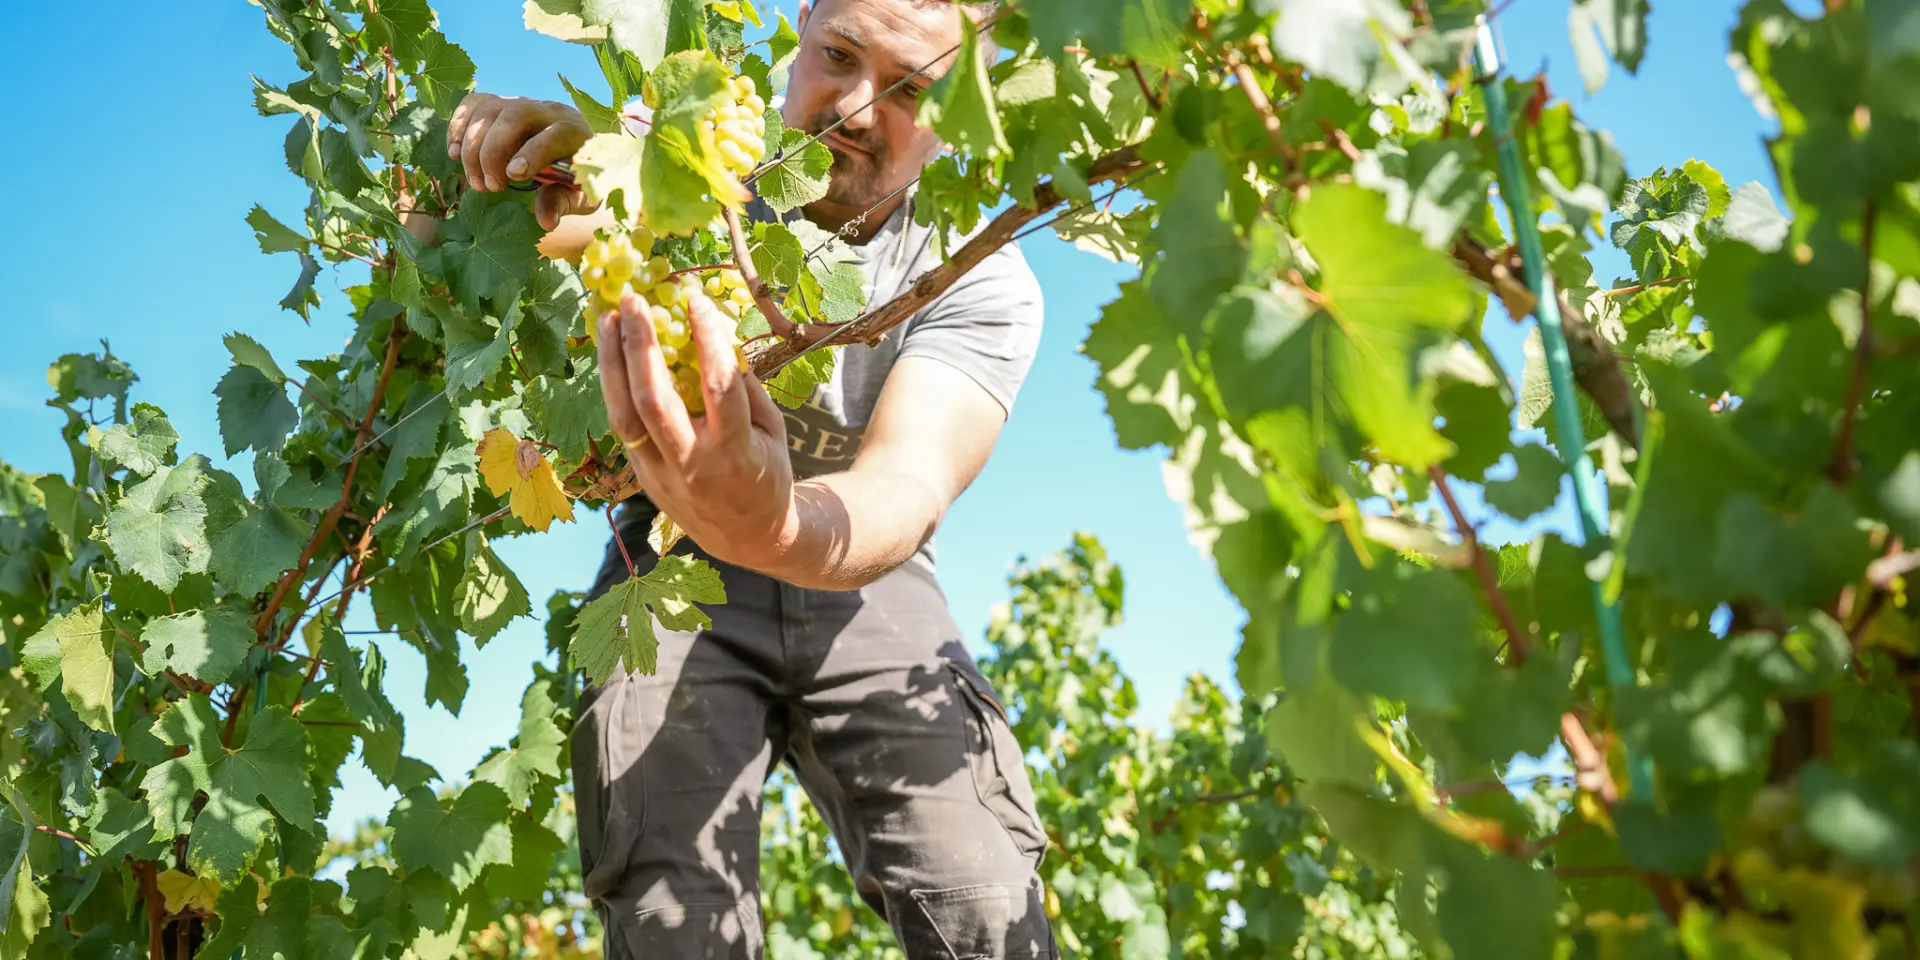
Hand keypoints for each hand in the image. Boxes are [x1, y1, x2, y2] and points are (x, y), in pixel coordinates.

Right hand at [446, 93, 595, 229]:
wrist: (576, 149)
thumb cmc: (579, 177)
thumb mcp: (580, 195)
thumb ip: (564, 203)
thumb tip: (546, 220)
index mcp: (576, 134)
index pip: (555, 134)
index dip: (533, 153)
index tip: (513, 176)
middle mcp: (549, 112)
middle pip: (515, 116)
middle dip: (494, 151)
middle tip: (490, 187)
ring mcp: (523, 103)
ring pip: (490, 108)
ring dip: (473, 145)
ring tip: (476, 181)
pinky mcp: (502, 103)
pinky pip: (474, 102)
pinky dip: (458, 125)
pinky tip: (454, 153)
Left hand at [597, 289, 797, 569]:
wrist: (748, 538)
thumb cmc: (767, 474)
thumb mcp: (773, 431)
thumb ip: (747, 388)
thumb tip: (718, 337)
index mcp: (734, 451)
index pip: (718, 386)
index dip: (707, 339)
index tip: (696, 300)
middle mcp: (692, 463)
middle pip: (653, 400)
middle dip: (640, 346)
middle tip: (633, 302)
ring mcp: (661, 473)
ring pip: (624, 415)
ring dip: (612, 363)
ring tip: (609, 319)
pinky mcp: (642, 477)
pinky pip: (623, 426)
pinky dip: (615, 386)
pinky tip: (613, 353)